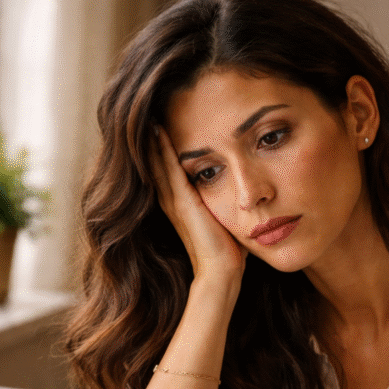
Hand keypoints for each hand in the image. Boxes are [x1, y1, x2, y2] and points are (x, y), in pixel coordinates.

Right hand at [150, 125, 245, 282]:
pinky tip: (157, 130)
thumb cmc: (229, 252)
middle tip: (143, 115)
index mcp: (181, 206)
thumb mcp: (226, 220)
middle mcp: (172, 202)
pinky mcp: (183, 203)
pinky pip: (169, 170)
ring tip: (146, 116)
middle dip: (150, 141)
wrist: (222, 273)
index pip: (167, 172)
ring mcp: (175, 202)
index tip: (158, 127)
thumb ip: (229, 205)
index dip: (160, 151)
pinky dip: (162, 150)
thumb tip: (245, 194)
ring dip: (152, 140)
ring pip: (158, 164)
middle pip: (156, 165)